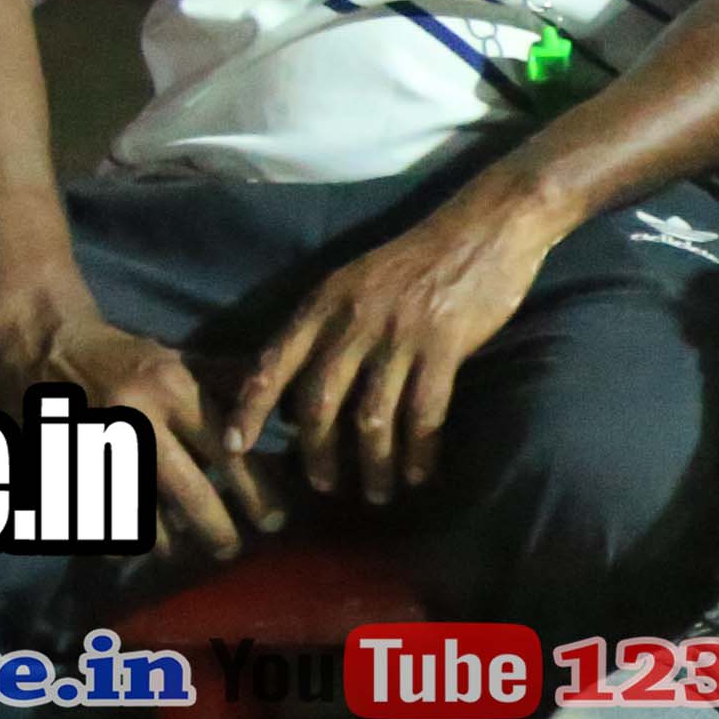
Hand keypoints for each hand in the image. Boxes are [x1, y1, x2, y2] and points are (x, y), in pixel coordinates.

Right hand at [0, 302, 268, 562]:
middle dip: (217, 530)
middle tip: (230, 550)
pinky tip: (130, 548)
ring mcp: (94, 446)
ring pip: (141, 516)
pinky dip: (115, 540)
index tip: (275, 522)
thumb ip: (230, 387)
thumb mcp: (181, 359)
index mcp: (172, 390)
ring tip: (182, 553)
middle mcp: (136, 419)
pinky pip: (95, 519)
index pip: (228, 451)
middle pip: (188, 493)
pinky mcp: (61, 467)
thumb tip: (287, 414)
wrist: (40, 343)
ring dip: (167, 544)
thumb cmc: (124, 358)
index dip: (257, 492)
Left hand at [221, 179, 563, 507]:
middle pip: (320, 403)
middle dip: (318, 454)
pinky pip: (424, 413)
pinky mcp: (445, 346)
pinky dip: (419, 451)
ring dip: (372, 464)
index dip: (250, 409)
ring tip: (376, 492)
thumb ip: (327, 327)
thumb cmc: (419, 257)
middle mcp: (353, 321)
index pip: (273, 362)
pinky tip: (420, 473)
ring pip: (372, 419)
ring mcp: (400, 335)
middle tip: (324, 487)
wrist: (485, 225)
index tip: (234, 447)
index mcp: (325, 302)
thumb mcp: (356, 280)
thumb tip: (301, 390)